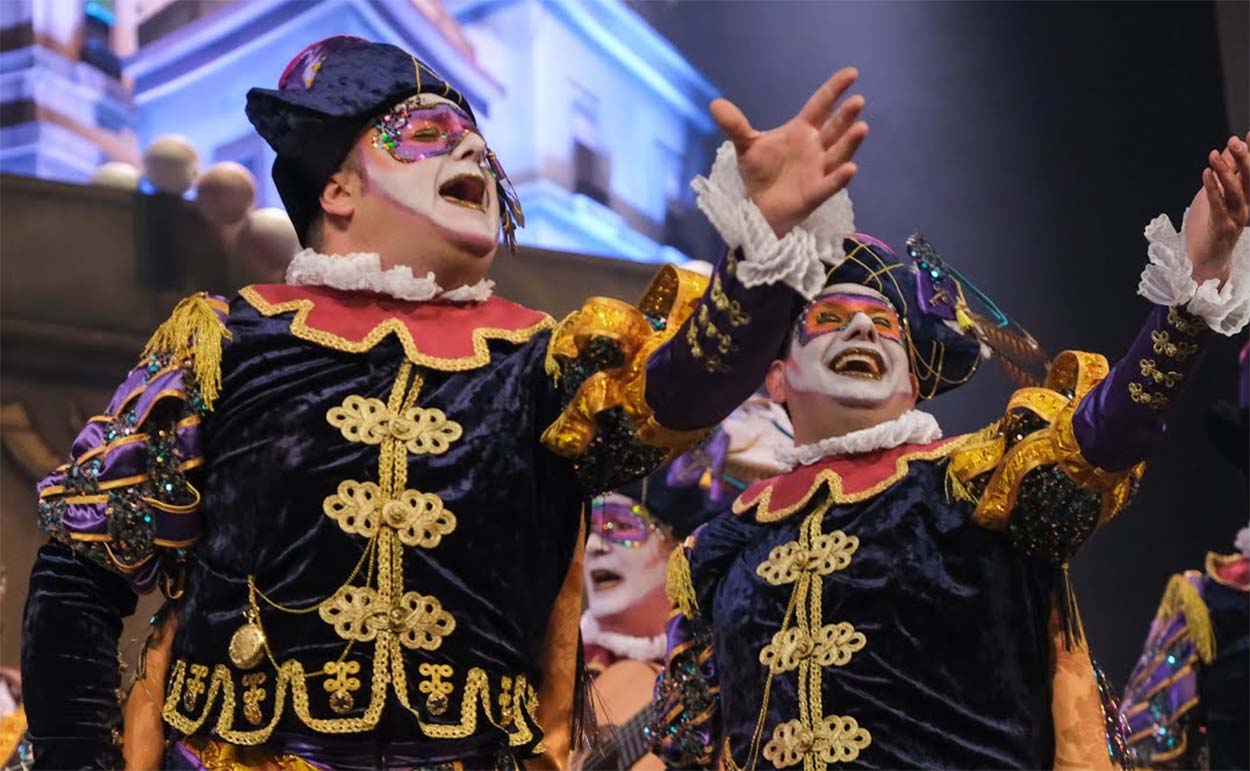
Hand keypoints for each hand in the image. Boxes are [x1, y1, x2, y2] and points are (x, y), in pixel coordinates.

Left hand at [711, 67, 867, 237]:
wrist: (757, 207)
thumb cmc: (759, 174)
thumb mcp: (746, 146)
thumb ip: (735, 125)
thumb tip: (715, 103)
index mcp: (802, 131)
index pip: (821, 105)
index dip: (835, 89)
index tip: (851, 73)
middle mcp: (815, 148)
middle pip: (833, 128)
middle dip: (845, 116)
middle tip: (857, 100)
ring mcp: (819, 171)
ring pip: (838, 154)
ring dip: (850, 142)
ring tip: (861, 127)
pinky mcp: (815, 193)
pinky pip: (830, 185)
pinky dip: (840, 178)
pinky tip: (850, 169)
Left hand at [1185, 133, 1249, 283]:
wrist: (1206, 260)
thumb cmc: (1211, 226)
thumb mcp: (1218, 194)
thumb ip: (1226, 174)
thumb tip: (1228, 149)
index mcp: (1247, 198)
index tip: (1249, 133)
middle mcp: (1247, 206)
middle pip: (1249, 179)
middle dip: (1244, 158)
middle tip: (1235, 141)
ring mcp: (1236, 218)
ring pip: (1234, 191)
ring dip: (1225, 171)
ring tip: (1213, 155)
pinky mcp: (1222, 227)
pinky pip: (1218, 205)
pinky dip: (1213, 188)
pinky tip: (1207, 174)